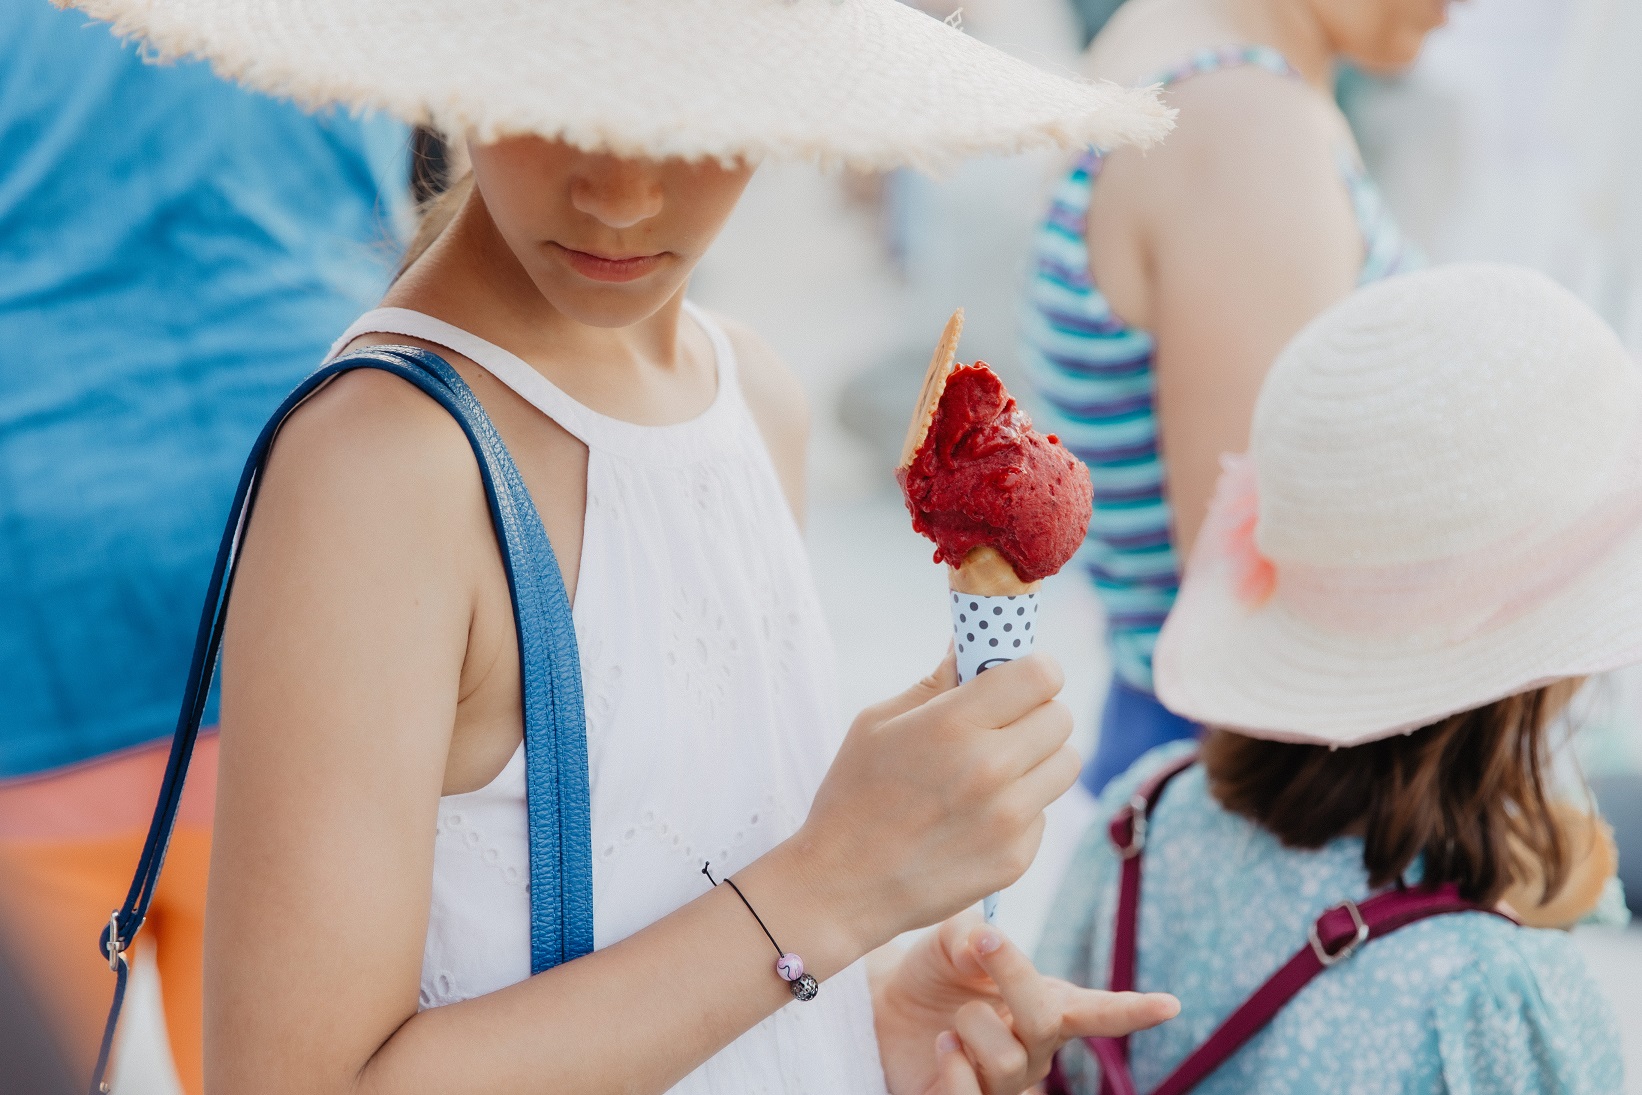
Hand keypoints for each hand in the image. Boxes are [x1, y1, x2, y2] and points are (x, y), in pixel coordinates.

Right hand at [790, 652, 1078, 952]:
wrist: (841, 886)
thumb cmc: (853, 796)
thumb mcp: (878, 723)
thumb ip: (936, 682)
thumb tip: (972, 645)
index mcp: (954, 725)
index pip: (1041, 675)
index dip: (1034, 670)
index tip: (1018, 679)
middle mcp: (991, 769)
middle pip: (1061, 717)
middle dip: (1036, 713)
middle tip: (1004, 725)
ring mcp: (1009, 819)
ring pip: (1065, 764)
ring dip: (1038, 759)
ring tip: (996, 770)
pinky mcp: (1017, 858)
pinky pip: (1043, 813)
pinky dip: (1021, 809)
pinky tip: (977, 818)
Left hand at [875, 914, 1177, 1094]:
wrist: (886, 1005)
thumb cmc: (935, 972)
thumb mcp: (950, 941)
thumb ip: (971, 932)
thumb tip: (986, 941)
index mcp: (1048, 1004)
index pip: (1097, 1009)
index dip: (1133, 1010)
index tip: (1169, 1005)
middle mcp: (1037, 1048)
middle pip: (1045, 1022)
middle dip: (1014, 977)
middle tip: (984, 941)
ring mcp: (1009, 1083)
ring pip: (1006, 1061)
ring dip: (972, 1024)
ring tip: (954, 1018)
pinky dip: (952, 1067)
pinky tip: (944, 1047)